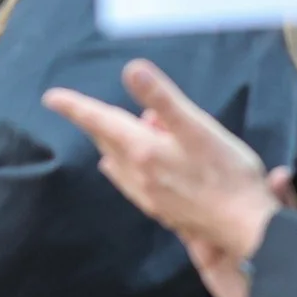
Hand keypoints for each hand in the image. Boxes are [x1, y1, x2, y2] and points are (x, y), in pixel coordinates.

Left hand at [44, 58, 279, 296]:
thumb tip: (131, 69)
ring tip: (111, 130)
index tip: (51, 98)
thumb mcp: (198, 127)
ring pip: (117, 164)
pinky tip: (129, 168)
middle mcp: (138, 175)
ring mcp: (149, 196)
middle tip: (85, 107)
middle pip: (106, 142)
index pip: (100, 121)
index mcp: (143, 150)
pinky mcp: (162, 210)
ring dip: (111, 144)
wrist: (246, 227)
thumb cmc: (228, 174)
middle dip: (96, 122)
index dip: (75, 107)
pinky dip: (123, 166)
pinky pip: (130, 182)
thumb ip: (163, 98)